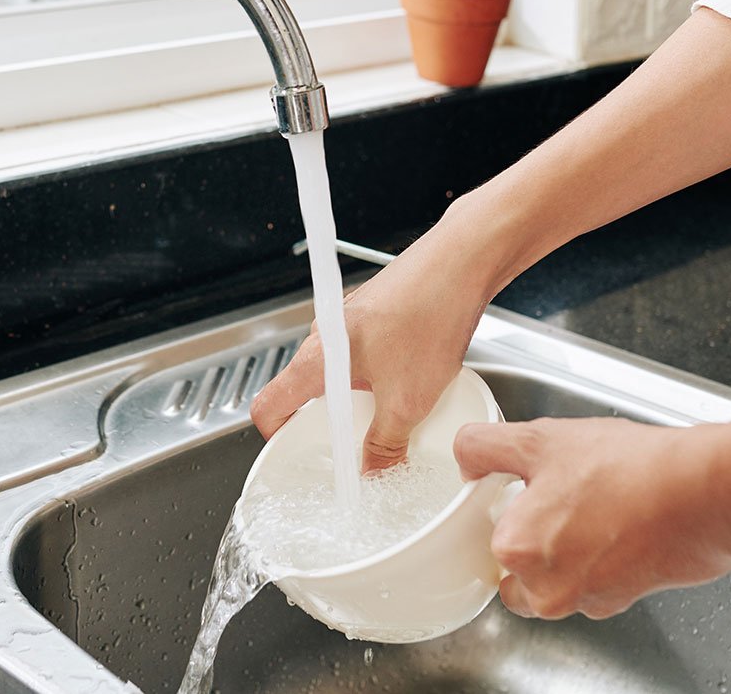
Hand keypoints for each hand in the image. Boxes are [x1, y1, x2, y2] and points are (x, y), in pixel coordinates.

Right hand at [250, 220, 492, 470]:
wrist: (462, 263)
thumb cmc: (429, 312)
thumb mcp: (408, 400)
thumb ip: (385, 442)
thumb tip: (375, 466)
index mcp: (317, 359)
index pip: (269, 404)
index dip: (277, 435)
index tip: (298, 453)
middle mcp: (325, 336)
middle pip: (307, 392)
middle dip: (333, 422)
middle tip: (361, 440)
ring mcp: (348, 321)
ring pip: (340, 373)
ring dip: (363, 396)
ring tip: (399, 404)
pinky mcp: (373, 313)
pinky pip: (364, 354)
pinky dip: (382, 372)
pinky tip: (416, 374)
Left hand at [454, 418, 730, 619]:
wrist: (705, 492)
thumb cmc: (628, 471)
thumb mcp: (540, 439)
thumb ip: (486, 448)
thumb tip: (465, 457)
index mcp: (516, 553)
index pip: (490, 542)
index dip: (509, 511)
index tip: (529, 490)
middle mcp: (548, 591)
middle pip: (522, 569)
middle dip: (538, 536)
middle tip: (564, 495)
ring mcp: (591, 600)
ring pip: (561, 575)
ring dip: (572, 545)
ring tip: (599, 501)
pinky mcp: (628, 599)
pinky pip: (600, 578)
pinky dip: (607, 553)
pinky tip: (624, 516)